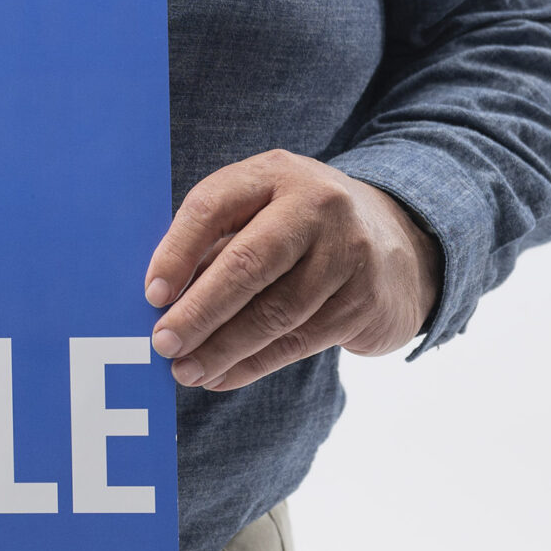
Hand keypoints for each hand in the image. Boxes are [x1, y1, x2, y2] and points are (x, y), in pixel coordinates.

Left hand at [142, 152, 440, 389]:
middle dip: (199, 310)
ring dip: (223, 348)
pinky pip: (298, 341)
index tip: (152, 294)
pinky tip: (222, 376)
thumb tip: (161, 303)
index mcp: (274, 174)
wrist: (399, 243)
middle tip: (163, 343)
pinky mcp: (363, 301)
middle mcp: (316, 206)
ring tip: (186, 371)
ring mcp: (346, 253)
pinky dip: (253, 363)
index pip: (214, 205)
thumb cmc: (301, 231)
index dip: (177, 251)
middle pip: (248, 263)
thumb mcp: (261, 214)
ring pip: (275, 311)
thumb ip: (214, 247)